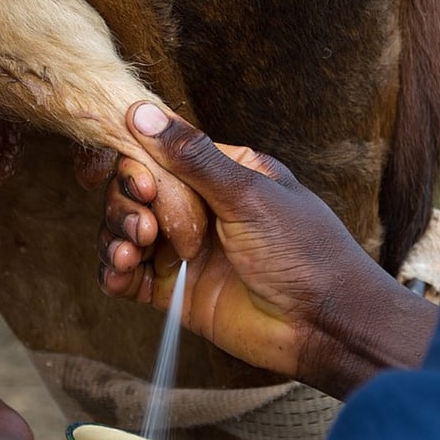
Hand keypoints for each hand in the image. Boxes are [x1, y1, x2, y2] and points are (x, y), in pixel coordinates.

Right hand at [99, 102, 437, 396]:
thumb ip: (192, 157)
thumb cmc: (303, 251)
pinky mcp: (174, 292)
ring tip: (132, 252)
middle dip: (125, 204)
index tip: (129, 180)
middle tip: (145, 226)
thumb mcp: (249, 194)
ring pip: (124, 231)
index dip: (132, 163)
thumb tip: (142, 113)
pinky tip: (121, 272)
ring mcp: (184, 250)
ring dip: (115, 235)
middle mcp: (197, 208)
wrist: (325, 325)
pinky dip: (114, 272)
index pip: (157, 154)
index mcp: (220, 173)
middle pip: (133, 192)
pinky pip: (128, 276)